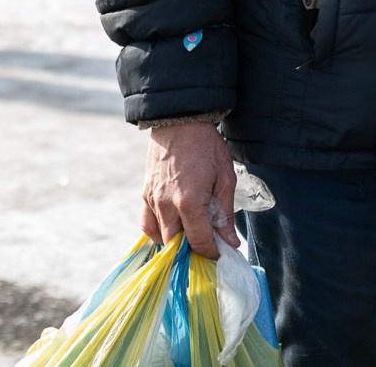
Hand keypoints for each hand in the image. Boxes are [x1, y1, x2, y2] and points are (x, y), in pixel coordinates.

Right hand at [141, 121, 238, 258]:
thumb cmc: (206, 146)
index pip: (199, 242)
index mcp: (190, 202)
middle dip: (192, 253)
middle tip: (207, 249)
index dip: (211, 253)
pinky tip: (171, 230)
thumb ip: (225, 214)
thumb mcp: (225, 178)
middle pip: (176, 245)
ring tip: (191, 240)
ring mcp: (153, 199)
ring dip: (175, 243)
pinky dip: (158, 232)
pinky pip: (147, 223)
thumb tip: (231, 242)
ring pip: (160, 237)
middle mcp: (167, 205)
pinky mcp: (145, 193)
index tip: (220, 255)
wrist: (180, 120)